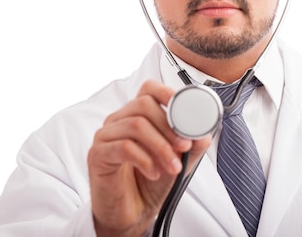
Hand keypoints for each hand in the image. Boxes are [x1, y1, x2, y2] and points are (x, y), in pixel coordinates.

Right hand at [87, 80, 211, 236]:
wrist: (133, 213)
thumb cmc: (152, 182)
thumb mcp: (180, 160)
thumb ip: (193, 144)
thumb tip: (204, 132)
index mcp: (137, 114)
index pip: (149, 89)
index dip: (168, 94)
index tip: (187, 111)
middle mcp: (119, 120)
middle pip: (144, 105)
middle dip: (169, 126)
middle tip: (185, 147)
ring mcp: (105, 136)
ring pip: (136, 125)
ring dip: (161, 147)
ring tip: (173, 166)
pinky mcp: (97, 155)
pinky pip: (123, 147)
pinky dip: (145, 160)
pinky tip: (155, 172)